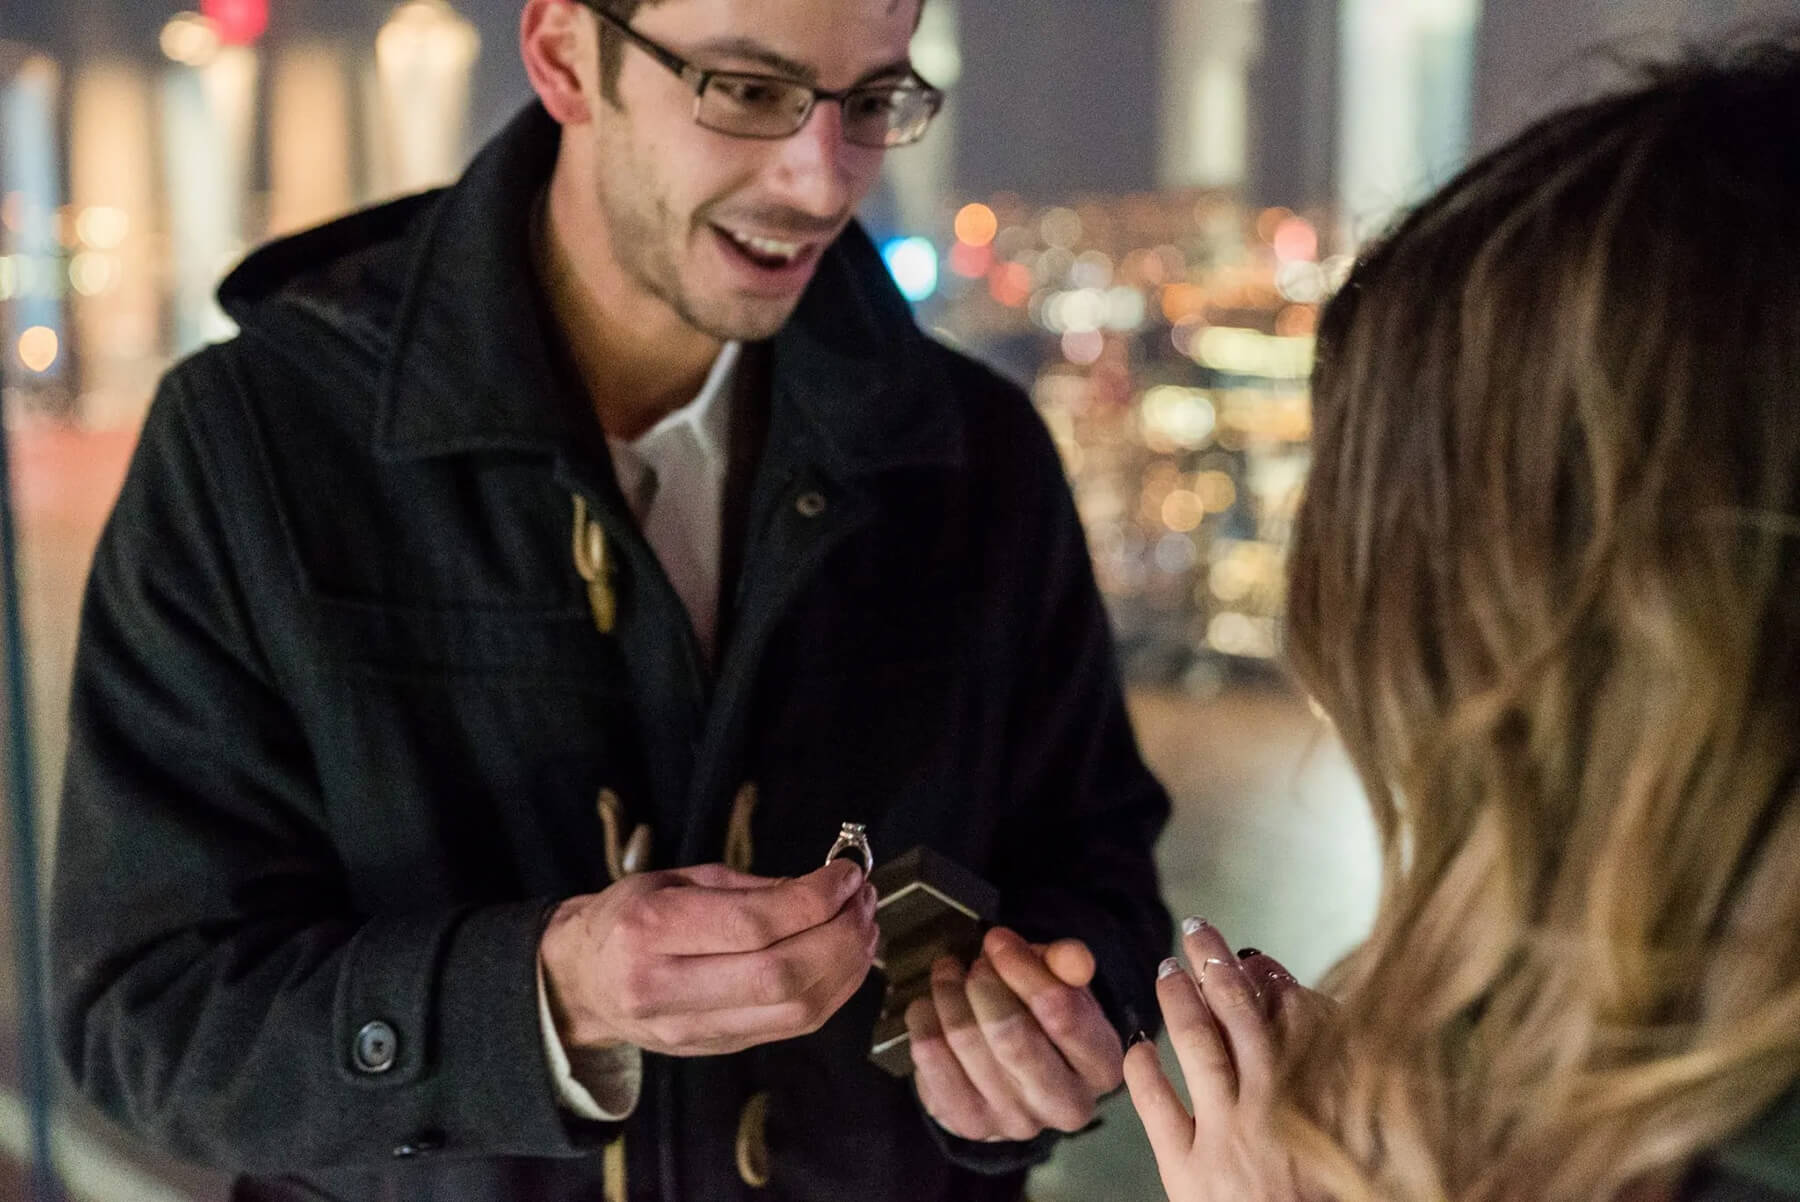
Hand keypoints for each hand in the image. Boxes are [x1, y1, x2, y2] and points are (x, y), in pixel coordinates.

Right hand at [539, 859, 877, 1056]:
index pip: (753, 924)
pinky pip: (791, 1028)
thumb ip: (748, 887)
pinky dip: (832, 992)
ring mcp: (690, 1029)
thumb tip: (822, 888)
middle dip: (840, 935)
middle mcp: (666, 987)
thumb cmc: (630, 916)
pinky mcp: (716, 1050)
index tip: (846, 874)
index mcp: (649, 930)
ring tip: (864, 926)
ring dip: (846, 967)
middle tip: (863, 900)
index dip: (815, 900)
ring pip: (795, 1012)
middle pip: (780, 976)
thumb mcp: (675, 880)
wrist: (582, 983)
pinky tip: (846, 960)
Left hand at [905, 926, 1123, 1141]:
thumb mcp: (1064, 984)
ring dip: (949, 993)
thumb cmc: (1045, 1020)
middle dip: (984, 984)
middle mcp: (1067, 1105)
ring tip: (950, 975)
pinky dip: (923, 1019)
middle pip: (1011, 1035)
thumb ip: (1070, 964)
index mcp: (1102, 1067)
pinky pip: (930, 1058)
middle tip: (975, 963)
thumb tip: (1071, 956)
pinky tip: (930, 1005)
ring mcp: (1016, 1123)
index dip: (1022, 969)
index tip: (998, 941)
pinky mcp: (970, 1124)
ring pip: (966, 1040)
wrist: (1016, 1074)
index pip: (1062, 1014)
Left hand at [1124, 920, 1325, 1201]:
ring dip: (1181, 1001)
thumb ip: (1336, 1084)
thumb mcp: (1353, 1148)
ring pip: (1200, 1048)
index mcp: (1326, 1103)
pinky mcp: (1188, 1174)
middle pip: (1245, 1017)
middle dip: (1218, 966)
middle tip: (1200, 929)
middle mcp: (1276, 1112)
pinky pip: (1156, 1106)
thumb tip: (1304, 1017)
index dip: (1274, 981)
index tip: (1258, 957)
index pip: (1302, 1019)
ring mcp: (1228, 1140)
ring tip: (1167, 970)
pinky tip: (1138, 1046)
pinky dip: (1143, 1068)